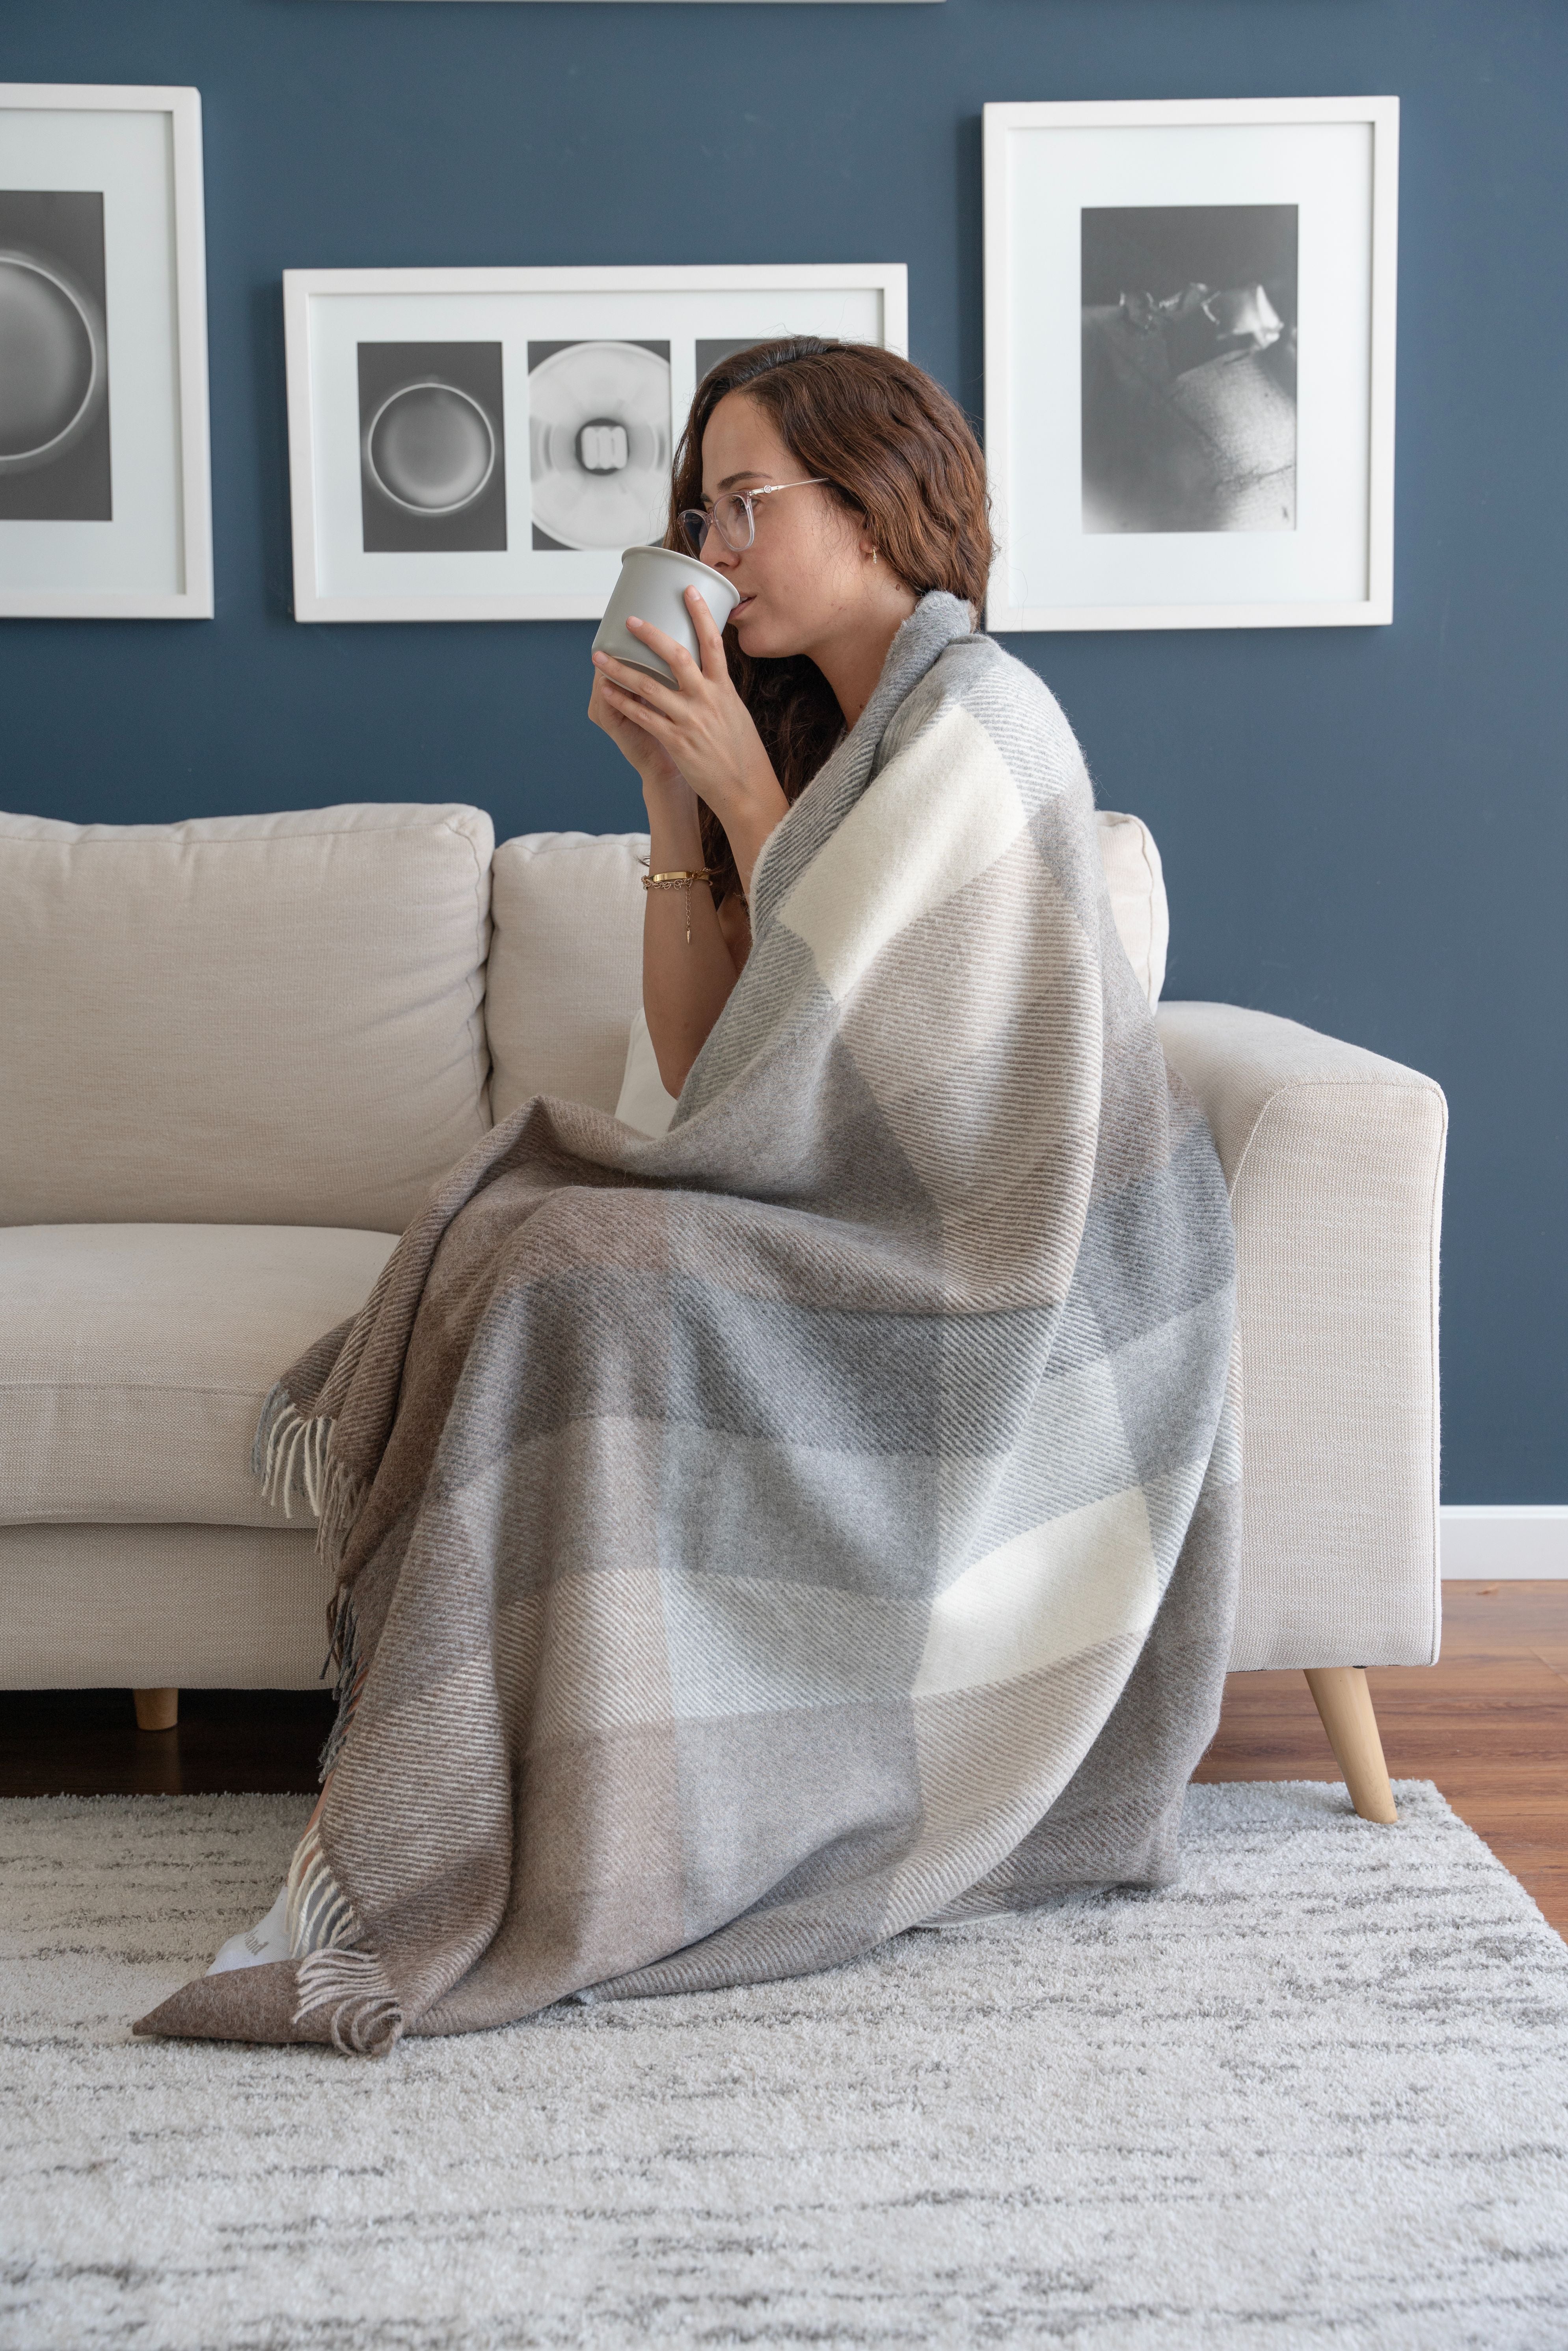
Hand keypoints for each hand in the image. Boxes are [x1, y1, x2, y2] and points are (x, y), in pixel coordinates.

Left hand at [590, 590, 789, 889]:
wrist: (746, 790)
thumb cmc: (743, 755)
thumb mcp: (736, 715)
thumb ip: (718, 693)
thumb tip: (706, 675)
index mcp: (724, 690)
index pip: (713, 644)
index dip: (700, 615)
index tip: (687, 591)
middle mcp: (707, 700)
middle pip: (676, 656)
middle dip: (650, 635)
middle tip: (629, 619)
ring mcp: (690, 720)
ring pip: (649, 685)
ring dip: (621, 668)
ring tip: (600, 656)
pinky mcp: (676, 741)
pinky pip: (643, 716)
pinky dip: (623, 701)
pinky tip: (608, 690)